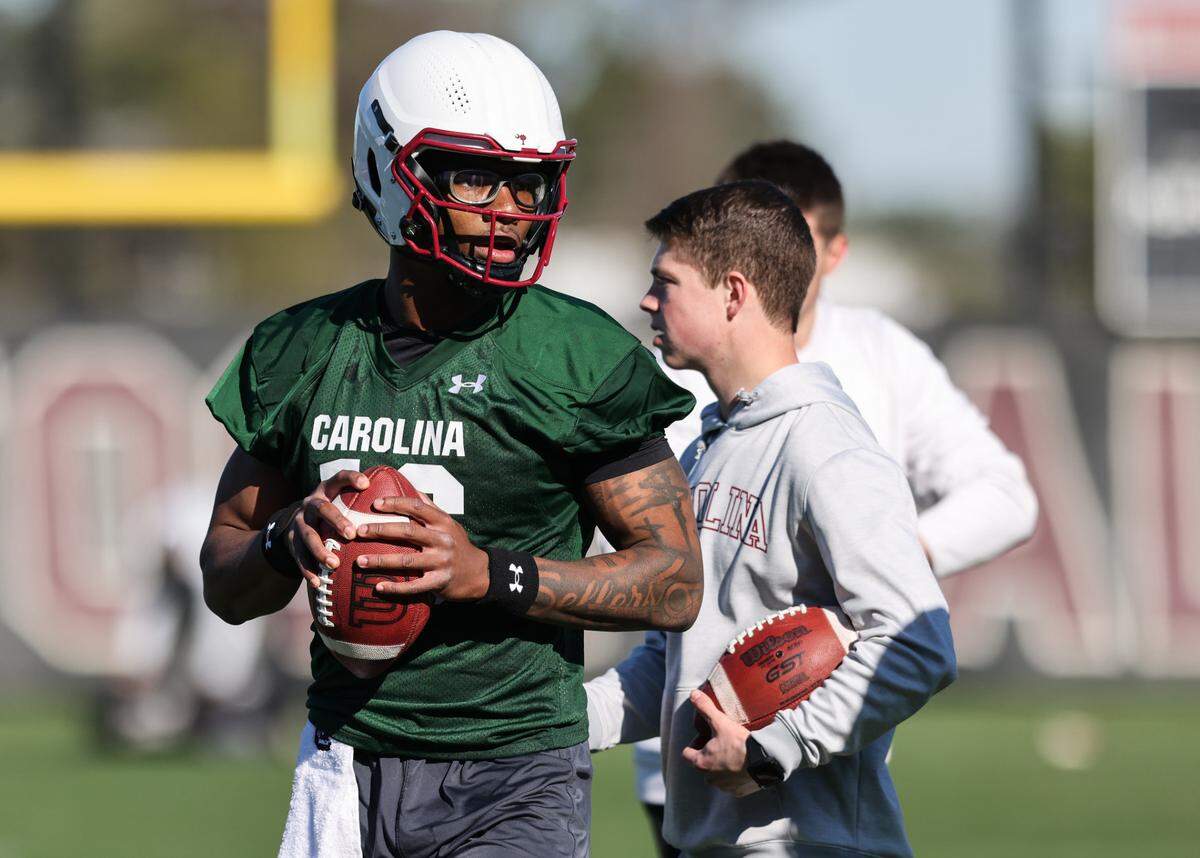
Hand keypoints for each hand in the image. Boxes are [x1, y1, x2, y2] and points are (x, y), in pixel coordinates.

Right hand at [286, 469, 369, 589]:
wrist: (293, 521)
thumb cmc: (332, 510)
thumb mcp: (341, 498)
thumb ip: (364, 498)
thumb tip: (405, 496)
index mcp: (326, 490)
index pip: (339, 478)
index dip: (351, 478)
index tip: (366, 484)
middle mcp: (311, 503)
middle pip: (322, 508)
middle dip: (336, 520)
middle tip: (351, 534)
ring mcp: (299, 522)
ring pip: (308, 535)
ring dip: (320, 550)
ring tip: (333, 564)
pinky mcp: (291, 541)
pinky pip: (298, 557)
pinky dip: (308, 570)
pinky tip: (318, 582)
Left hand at [357, 492, 489, 601]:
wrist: (478, 573)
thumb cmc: (458, 544)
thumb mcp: (449, 523)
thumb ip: (430, 507)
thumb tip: (410, 485)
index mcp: (443, 523)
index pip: (417, 508)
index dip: (396, 503)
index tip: (375, 504)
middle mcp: (442, 540)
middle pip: (408, 532)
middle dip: (381, 530)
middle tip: (359, 531)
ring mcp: (441, 562)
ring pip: (406, 561)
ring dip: (381, 561)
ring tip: (360, 561)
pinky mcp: (439, 582)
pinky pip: (414, 586)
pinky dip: (395, 587)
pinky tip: (377, 586)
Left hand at [681, 689, 758, 796]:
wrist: (766, 760)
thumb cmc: (739, 742)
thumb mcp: (720, 722)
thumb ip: (705, 708)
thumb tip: (693, 694)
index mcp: (701, 762)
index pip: (687, 753)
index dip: (694, 743)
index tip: (706, 736)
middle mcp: (709, 778)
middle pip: (702, 764)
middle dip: (709, 754)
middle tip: (722, 742)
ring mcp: (724, 787)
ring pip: (717, 775)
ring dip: (722, 766)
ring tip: (734, 753)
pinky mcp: (738, 792)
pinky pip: (732, 783)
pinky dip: (735, 776)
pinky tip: (744, 764)